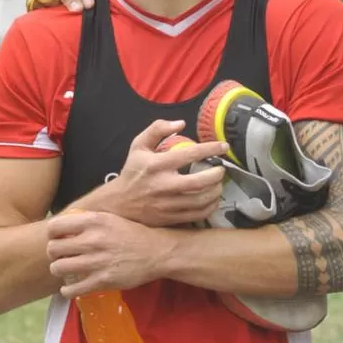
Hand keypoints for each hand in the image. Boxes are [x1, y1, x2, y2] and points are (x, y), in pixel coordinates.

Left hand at [46, 210, 172, 297]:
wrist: (158, 252)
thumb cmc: (134, 234)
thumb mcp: (112, 219)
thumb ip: (89, 221)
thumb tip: (64, 226)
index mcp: (95, 221)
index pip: (55, 226)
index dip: (52, 234)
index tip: (58, 238)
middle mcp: (93, 240)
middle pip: (53, 248)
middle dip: (54, 253)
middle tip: (62, 256)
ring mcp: (97, 262)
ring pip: (58, 268)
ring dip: (59, 270)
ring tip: (67, 270)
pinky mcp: (102, 281)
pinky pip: (71, 289)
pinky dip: (67, 290)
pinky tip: (72, 287)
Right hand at [85, 119, 229, 227]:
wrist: (118, 204)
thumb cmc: (133, 172)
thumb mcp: (139, 146)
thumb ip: (158, 129)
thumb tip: (181, 124)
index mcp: (157, 165)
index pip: (189, 154)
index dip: (211, 149)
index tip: (224, 146)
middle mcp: (164, 185)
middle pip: (199, 182)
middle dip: (216, 174)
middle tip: (221, 169)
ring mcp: (168, 204)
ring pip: (201, 200)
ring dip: (216, 190)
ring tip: (219, 183)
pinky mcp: (171, 218)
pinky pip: (198, 214)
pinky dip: (211, 206)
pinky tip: (213, 198)